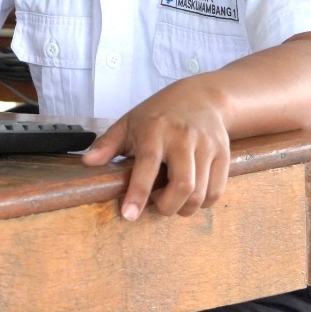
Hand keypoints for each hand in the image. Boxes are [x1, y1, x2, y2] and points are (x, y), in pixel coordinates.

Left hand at [79, 77, 230, 220]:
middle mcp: (183, 137)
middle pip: (183, 185)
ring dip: (185, 208)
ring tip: (173, 202)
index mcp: (155, 129)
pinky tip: (192, 197)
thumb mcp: (130, 122)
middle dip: (168, 207)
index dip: (138, 192)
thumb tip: (87, 162)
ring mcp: (206, 145)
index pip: (147, 164)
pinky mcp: (223, 154)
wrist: (203, 96)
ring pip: (201, 192)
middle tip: (158, 207)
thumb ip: (108, 144)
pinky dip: (204, 203)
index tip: (129, 215)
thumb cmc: (160, 113)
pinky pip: (217, 190)